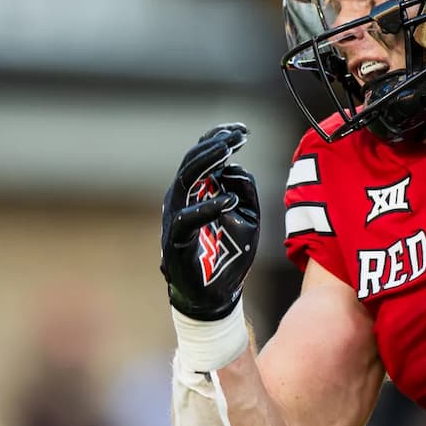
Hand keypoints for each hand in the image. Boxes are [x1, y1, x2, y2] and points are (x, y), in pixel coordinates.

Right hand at [161, 123, 258, 319]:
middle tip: (237, 136)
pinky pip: (187, 219)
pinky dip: (208, 207)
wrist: (216, 296)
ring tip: (228, 151)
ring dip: (207, 163)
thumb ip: (246, 190)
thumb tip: (237, 169)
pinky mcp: (175, 240)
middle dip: (215, 145)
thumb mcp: (249, 217)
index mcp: (198, 191)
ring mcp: (176, 217)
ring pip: (185, 181)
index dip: (219, 138)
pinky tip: (230, 200)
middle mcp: (183, 199)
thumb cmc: (230, 253)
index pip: (203, 157)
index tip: (242, 130)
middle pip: (193, 162)